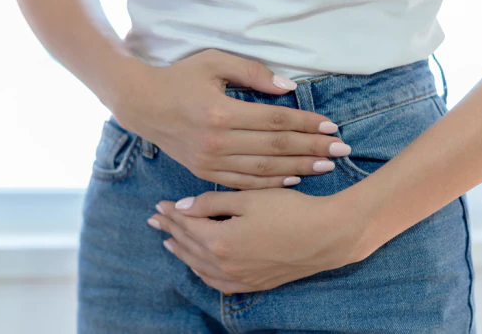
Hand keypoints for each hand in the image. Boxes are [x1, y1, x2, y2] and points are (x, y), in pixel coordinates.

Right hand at [111, 49, 350, 189]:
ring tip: (326, 167)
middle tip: (342, 150)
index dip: (307, 123)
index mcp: (221, 112)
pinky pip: (243, 183)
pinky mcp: (204, 172)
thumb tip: (288, 87)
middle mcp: (217, 141)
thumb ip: (252, 73)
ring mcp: (210, 161)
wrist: (141, 105)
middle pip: (276, 147)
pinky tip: (292, 180)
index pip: (276, 120)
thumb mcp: (212, 62)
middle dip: (312, 148)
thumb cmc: (179, 78)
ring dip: (298, 168)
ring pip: (263, 169)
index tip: (332, 126)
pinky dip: (270, 183)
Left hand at [146, 188, 372, 293]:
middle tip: (155, 220)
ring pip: (199, 266)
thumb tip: (181, 207)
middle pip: (189, 246)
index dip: (171, 214)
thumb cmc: (290, 210)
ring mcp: (240, 277)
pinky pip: (218, 282)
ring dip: (182, 252)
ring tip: (168, 242)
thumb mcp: (248, 198)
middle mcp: (225, 264)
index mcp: (220, 241)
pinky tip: (198, 265)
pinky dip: (202, 272)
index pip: (186, 226)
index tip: (158, 204)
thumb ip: (211, 203)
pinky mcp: (255, 283)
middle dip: (170, 231)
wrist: (327, 235)